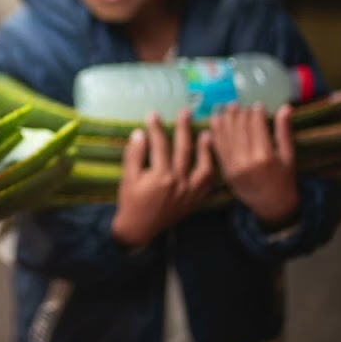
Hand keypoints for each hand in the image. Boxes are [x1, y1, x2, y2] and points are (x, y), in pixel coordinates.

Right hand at [111, 109, 215, 248]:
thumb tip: (140, 133)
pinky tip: (211, 157)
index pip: (160, 145)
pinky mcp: (195, 199)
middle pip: (184, 149)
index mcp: (160, 176)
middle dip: (184, 128)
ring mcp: (190, 192)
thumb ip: (134, 155)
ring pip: (203, 166)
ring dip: (206, 148)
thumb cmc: (131, 202)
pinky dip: (212, 169)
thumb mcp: (128, 177)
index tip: (154, 114)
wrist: (139, 229)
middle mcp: (179, 182)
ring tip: (206, 133)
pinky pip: (209, 183)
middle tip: (185, 112)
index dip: (157, 128)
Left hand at [208, 103, 299, 228]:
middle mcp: (247, 161)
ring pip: (226, 137)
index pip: (257, 127)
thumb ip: (284, 131)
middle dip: (239, 114)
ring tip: (225, 107)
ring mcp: (233, 167)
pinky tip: (215, 121)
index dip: (256, 113)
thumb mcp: (289, 156)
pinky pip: (218, 148)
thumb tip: (286, 107)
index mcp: (265, 157)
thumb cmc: (284, 179)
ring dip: (225, 119)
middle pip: (240, 129)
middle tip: (238, 103)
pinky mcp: (225, 171)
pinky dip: (215, 133)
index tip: (257, 105)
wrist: (272, 205)